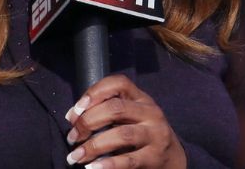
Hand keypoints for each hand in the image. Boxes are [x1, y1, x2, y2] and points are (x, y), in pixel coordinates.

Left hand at [65, 74, 185, 167]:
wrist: (172, 157)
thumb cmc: (139, 131)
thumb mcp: (128, 114)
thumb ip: (104, 109)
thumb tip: (72, 117)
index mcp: (140, 98)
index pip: (118, 83)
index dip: (93, 93)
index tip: (75, 111)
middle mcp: (150, 113)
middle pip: (115, 109)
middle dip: (88, 122)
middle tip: (72, 137)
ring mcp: (155, 135)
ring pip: (122, 135)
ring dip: (94, 146)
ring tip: (77, 156)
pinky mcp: (155, 157)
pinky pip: (129, 160)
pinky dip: (108, 164)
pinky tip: (93, 167)